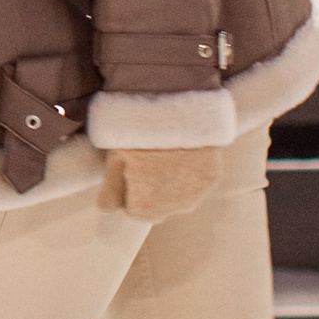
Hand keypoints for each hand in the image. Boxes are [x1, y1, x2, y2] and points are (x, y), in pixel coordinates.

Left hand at [101, 145, 224, 221]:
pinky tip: (182, 148)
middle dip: (150, 189)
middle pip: (158, 205)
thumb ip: (110, 192)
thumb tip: (107, 208)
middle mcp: (174, 210)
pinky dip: (190, 169)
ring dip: (171, 181)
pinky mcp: (212, 178)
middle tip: (146, 158)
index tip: (128, 166)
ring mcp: (196, 195)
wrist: (177, 108)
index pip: (133, 209)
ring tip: (164, 151)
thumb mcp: (114, 160)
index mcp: (146, 209)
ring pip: (178, 194)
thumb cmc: (138, 133)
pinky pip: (197, 180)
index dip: (128, 189)